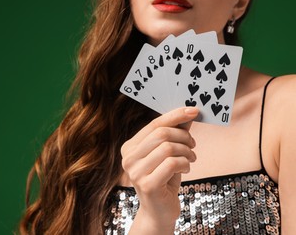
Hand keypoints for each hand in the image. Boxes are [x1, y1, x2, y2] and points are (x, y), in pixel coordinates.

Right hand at [121, 107, 198, 233]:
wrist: (158, 211)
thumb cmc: (164, 179)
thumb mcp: (168, 154)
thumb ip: (174, 134)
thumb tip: (188, 114)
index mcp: (130, 147)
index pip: (153, 125)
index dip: (174, 116)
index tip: (193, 110)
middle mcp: (128, 158)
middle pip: (161, 134)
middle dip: (183, 136)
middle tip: (193, 144)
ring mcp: (135, 172)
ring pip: (168, 148)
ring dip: (186, 151)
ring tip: (191, 158)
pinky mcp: (147, 184)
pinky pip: (172, 163)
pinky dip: (185, 163)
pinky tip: (187, 168)